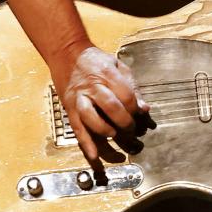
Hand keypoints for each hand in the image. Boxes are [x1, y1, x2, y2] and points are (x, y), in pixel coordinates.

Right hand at [55, 45, 148, 162]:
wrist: (67, 54)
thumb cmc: (96, 61)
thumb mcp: (118, 66)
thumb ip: (132, 87)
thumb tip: (144, 108)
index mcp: (107, 75)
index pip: (126, 96)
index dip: (135, 109)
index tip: (139, 115)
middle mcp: (92, 87)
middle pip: (111, 108)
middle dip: (125, 122)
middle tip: (132, 130)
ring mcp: (79, 99)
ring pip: (91, 119)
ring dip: (105, 131)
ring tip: (115, 136)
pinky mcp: (70, 109)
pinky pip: (78, 129)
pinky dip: (86, 145)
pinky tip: (95, 157)